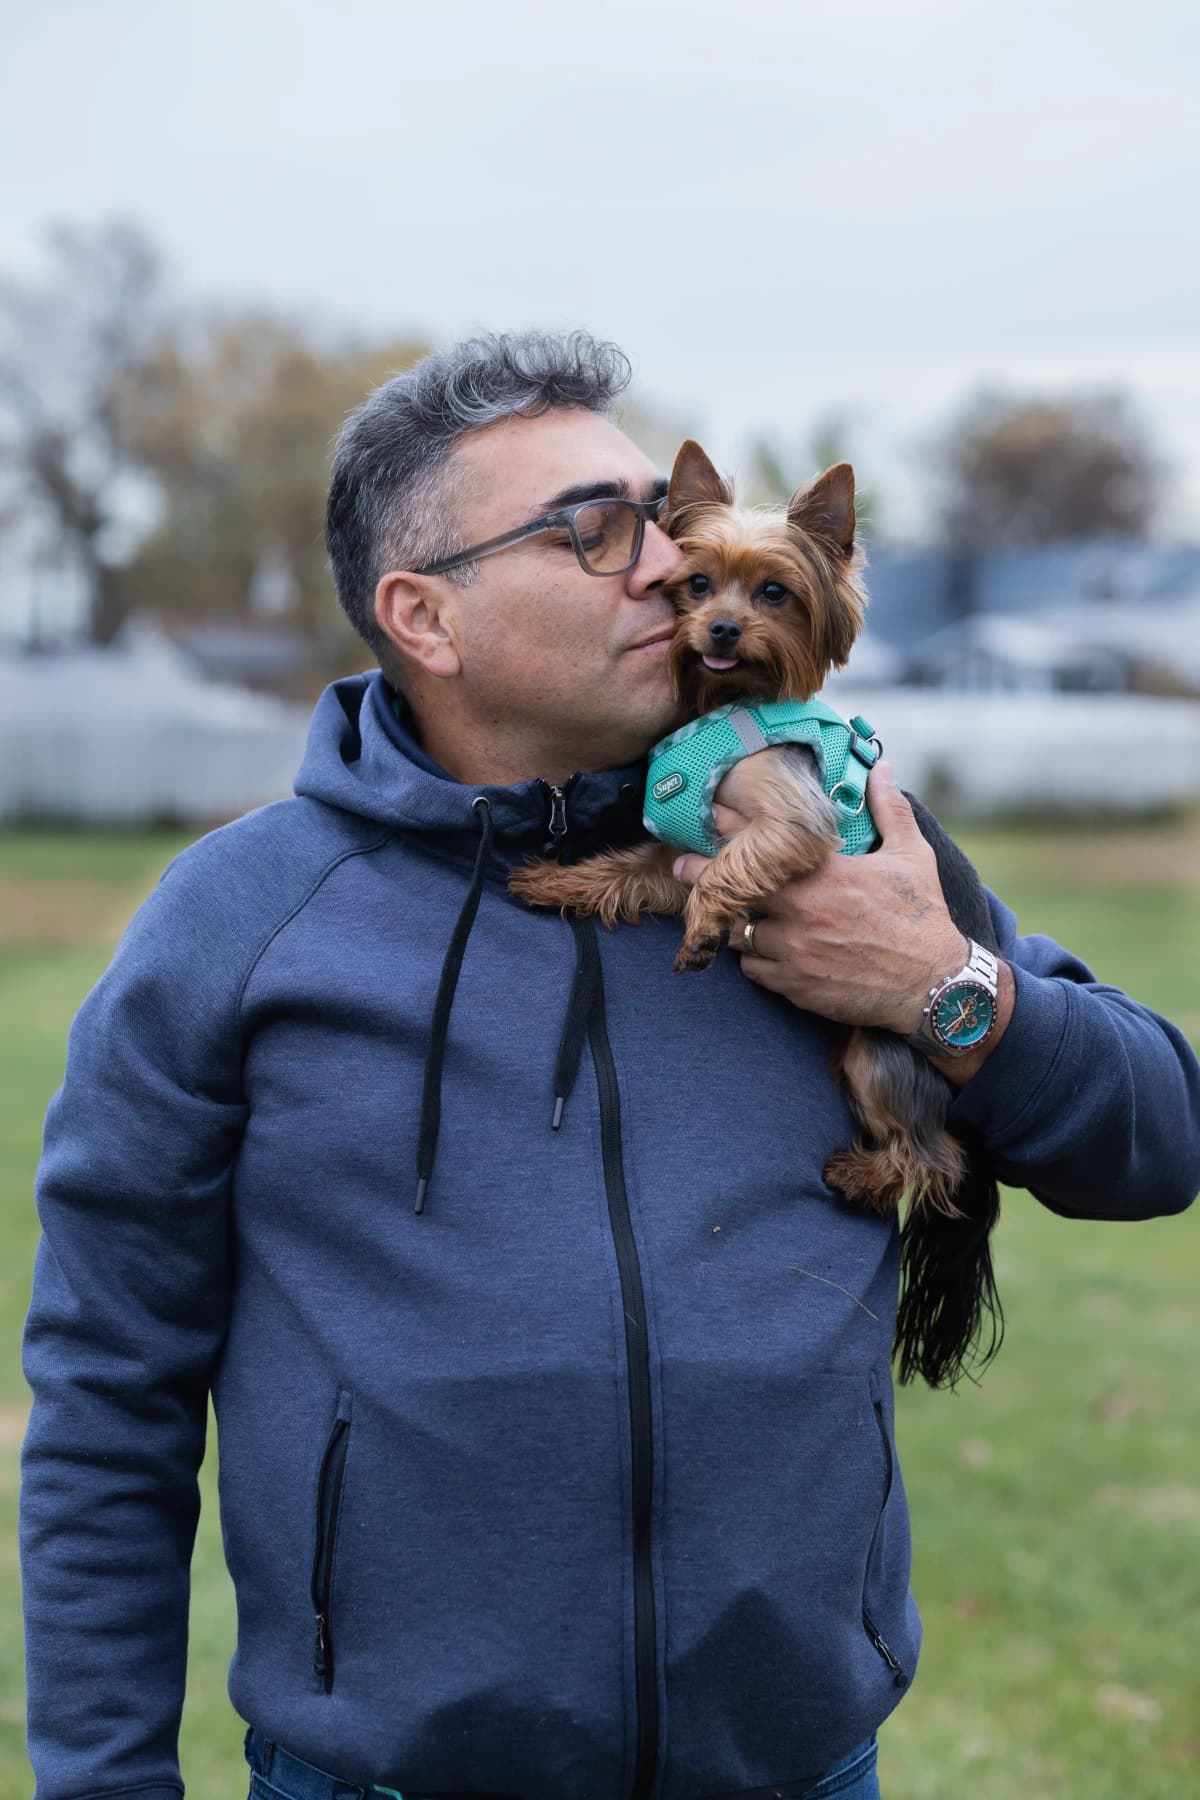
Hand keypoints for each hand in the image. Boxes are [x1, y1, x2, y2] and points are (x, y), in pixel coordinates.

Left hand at [673, 760, 968, 1036]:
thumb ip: (890, 809)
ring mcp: (794, 952)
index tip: (710, 819)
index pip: (762, 846)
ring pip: (739, 934)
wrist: (933, 986)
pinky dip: (752, 958)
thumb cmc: (923, 918)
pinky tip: (760, 948)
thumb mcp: (912, 856)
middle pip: (733, 891)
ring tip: (734, 912)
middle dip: (703, 876)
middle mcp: (802, 913)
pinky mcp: (795, 986)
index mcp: (824, 876)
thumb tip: (883, 767)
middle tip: (681, 865)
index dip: (730, 830)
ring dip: (736, 922)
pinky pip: (753, 969)